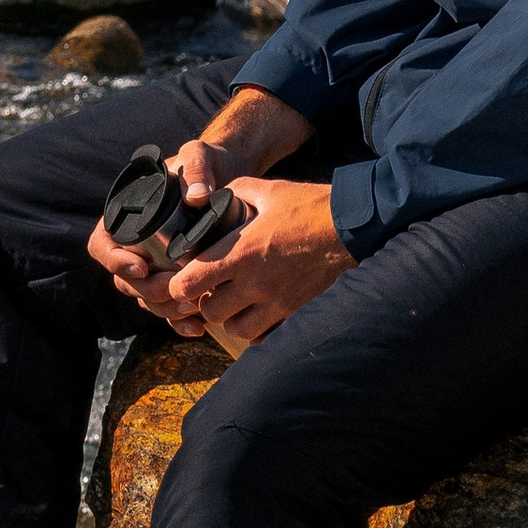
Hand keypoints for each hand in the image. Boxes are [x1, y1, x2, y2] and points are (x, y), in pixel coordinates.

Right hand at [85, 86, 312, 331]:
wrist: (228, 178)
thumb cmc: (204, 163)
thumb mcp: (198, 155)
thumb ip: (196, 168)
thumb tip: (196, 198)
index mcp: (124, 215)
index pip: (101, 245)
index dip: (115, 261)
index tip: (141, 268)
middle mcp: (133, 244)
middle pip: (125, 281)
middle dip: (149, 292)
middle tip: (178, 292)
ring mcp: (152, 265)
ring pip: (146, 300)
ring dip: (166, 310)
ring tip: (194, 309)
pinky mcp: (173, 278)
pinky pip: (168, 308)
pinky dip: (179, 322)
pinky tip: (198, 328)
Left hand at [162, 175, 350, 349]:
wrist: (350, 227)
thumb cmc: (307, 206)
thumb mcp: (266, 191)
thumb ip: (234, 192)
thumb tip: (213, 197)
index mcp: (241, 252)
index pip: (190, 282)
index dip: (177, 284)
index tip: (182, 277)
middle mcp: (255, 282)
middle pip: (209, 311)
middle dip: (204, 302)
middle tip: (211, 288)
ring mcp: (276, 302)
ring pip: (235, 329)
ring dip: (230, 317)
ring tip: (235, 301)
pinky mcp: (295, 313)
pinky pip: (265, 336)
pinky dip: (256, 330)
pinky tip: (258, 312)